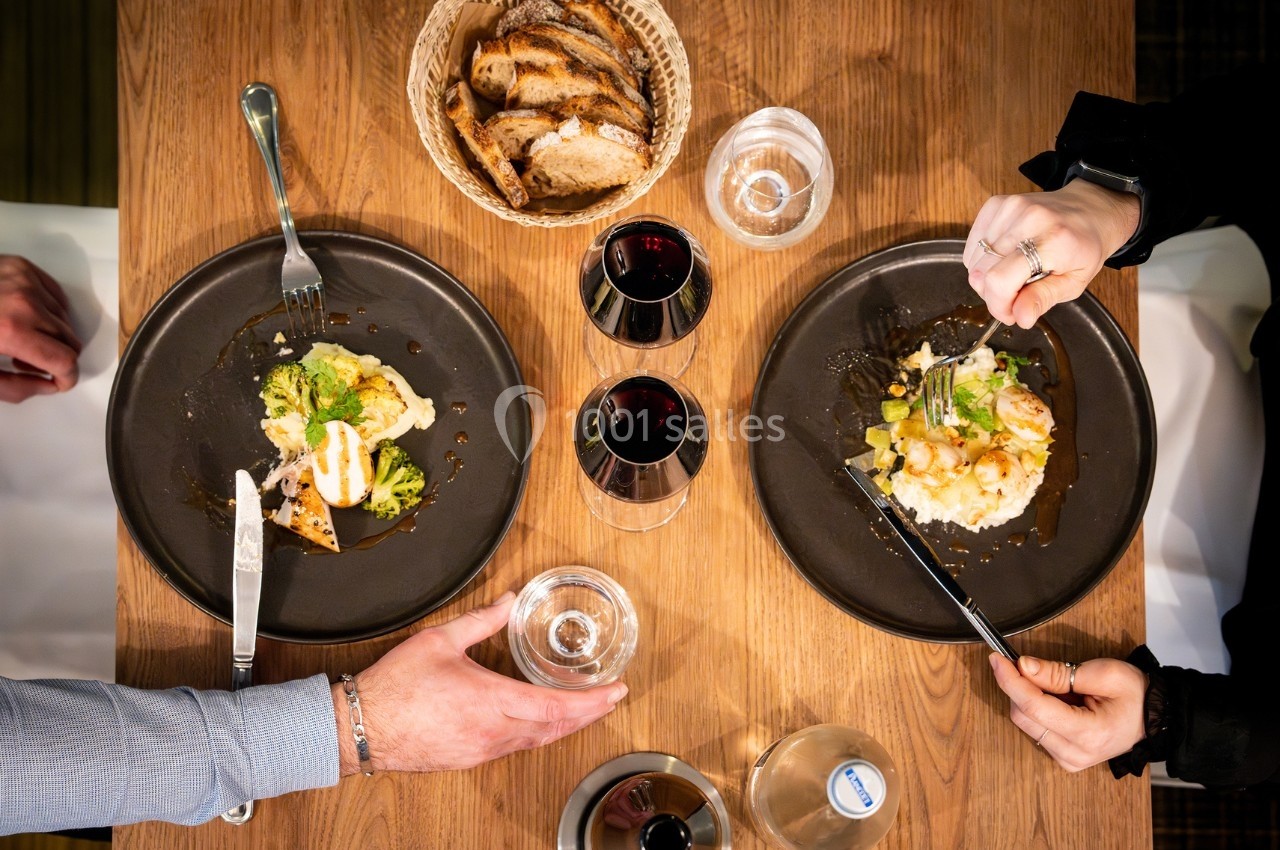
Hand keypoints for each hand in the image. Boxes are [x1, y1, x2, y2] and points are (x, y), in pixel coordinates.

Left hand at [0, 255, 82, 402]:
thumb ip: (14, 388)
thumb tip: (46, 385)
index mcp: (11, 331)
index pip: (65, 360)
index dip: (66, 378)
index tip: (58, 381)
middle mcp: (24, 303)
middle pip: (70, 341)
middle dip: (56, 357)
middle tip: (26, 361)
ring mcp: (25, 281)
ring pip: (65, 319)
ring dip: (49, 334)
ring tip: (18, 336)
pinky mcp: (23, 267)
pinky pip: (56, 295)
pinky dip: (47, 310)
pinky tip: (23, 317)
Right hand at [332, 592, 626, 775]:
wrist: (362, 727)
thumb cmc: (396, 686)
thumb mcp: (441, 640)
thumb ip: (482, 620)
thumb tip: (509, 600)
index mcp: (490, 701)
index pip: (555, 707)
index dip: (591, 701)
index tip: (616, 691)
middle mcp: (492, 732)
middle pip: (555, 729)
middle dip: (589, 714)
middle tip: (612, 699)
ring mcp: (482, 750)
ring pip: (536, 741)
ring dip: (564, 726)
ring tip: (585, 710)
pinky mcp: (470, 759)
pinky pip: (515, 748)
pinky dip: (538, 734)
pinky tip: (542, 724)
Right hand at [963, 180, 1140, 327]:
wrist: (1090, 210)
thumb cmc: (1085, 247)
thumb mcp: (1075, 282)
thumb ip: (1044, 298)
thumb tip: (1020, 317)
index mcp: (1054, 241)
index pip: (1000, 280)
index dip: (998, 305)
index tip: (1010, 314)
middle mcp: (1029, 219)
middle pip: (981, 272)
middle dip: (992, 294)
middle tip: (1013, 296)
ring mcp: (1010, 208)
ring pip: (973, 260)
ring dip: (987, 276)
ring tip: (1012, 273)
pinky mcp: (997, 203)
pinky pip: (973, 243)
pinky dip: (982, 258)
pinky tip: (1004, 257)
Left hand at [989, 653, 1147, 771]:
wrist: (1154, 718)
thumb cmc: (1136, 695)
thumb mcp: (1105, 673)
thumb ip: (1060, 672)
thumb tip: (1024, 666)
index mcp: (1089, 734)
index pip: (1034, 708)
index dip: (1011, 681)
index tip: (997, 660)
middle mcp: (1074, 753)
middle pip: (1023, 716)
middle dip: (1017, 685)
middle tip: (1023, 663)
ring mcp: (1068, 759)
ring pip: (1025, 723)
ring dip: (1026, 696)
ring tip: (1055, 684)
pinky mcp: (1063, 758)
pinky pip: (1034, 729)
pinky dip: (1035, 709)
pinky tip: (1055, 699)